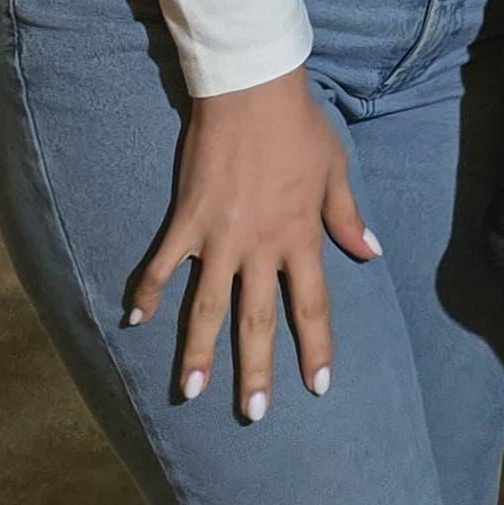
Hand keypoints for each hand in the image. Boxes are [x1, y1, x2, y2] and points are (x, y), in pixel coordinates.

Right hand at [124, 70, 379, 418]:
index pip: (313, 306)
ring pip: (207, 306)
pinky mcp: (186, 219)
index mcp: (301, 237)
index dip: (317, 348)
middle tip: (252, 415)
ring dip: (198, 352)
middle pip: (258, 320)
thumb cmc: (299, 126)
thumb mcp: (336, 170)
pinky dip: (147, 291)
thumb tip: (370, 251)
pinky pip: (163, 263)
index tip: (318, 386)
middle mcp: (260, 246)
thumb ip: (346, 216)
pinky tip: (132, 320)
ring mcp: (220, 236)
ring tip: (190, 393)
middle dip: (256, 371)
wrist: (252, 89)